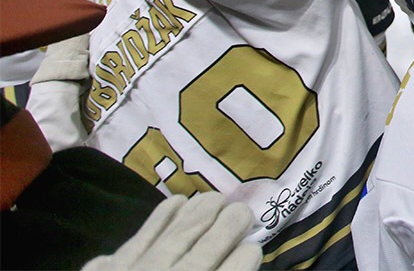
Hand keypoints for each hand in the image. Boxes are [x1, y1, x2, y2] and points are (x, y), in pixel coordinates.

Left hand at [82, 193, 260, 270]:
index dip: (244, 257)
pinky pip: (143, 236)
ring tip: (217, 198)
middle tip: (243, 209)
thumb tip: (241, 261)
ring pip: (177, 236)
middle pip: (207, 249)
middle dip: (229, 225)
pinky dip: (161, 218)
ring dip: (199, 214)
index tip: (252, 247)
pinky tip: (177, 203)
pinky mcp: (111, 270)